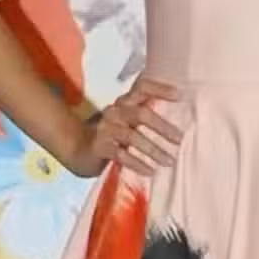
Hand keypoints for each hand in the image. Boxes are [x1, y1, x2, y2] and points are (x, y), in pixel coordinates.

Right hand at [66, 77, 183, 177]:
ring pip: (132, 137)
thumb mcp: (128, 121)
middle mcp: (115, 111)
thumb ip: (146, 115)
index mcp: (125, 101)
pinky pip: (120, 155)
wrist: (77, 149)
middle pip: (141, 114)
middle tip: (180, 139)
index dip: (161, 89)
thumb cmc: (113, 134)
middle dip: (163, 127)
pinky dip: (137, 163)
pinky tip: (150, 171)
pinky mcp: (99, 147)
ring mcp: (105, 128)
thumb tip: (180, 121)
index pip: (142, 87)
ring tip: (170, 161)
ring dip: (154, 150)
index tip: (181, 96)